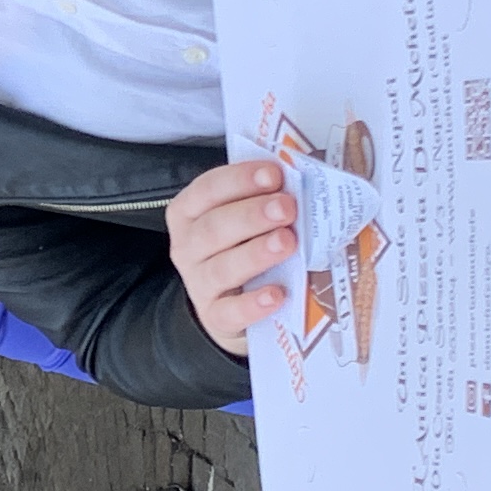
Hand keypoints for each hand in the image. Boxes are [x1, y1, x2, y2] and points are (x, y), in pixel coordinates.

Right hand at [168, 158, 299, 354]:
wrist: (230, 302)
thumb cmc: (240, 246)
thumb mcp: (243, 219)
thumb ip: (262, 197)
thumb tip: (303, 179)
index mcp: (190, 213)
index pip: (207, 189)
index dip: (239, 180)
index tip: (274, 174)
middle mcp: (188, 247)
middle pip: (213, 228)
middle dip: (251, 214)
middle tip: (286, 207)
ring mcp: (198, 284)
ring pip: (221, 268)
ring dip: (255, 253)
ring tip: (286, 242)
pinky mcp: (215, 316)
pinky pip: (230, 312)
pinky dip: (253, 304)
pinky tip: (277, 294)